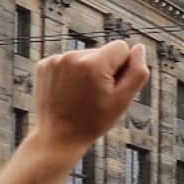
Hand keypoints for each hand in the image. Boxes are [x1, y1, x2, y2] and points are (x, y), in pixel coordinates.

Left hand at [34, 40, 149, 151]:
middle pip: (102, 52)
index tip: (114, 87)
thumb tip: (139, 49)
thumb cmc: (93, 121)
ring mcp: (56, 59)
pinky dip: (71, 73)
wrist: (58, 136)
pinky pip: (68, 61)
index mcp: (94, 64)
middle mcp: (73, 56)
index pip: (121, 47)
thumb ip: (137, 73)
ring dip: (88, 71)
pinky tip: (69, 91)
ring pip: (85, 56)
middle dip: (105, 69)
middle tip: (97, 95)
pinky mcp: (44, 64)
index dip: (123, 67)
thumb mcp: (122, 101)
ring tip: (82, 95)